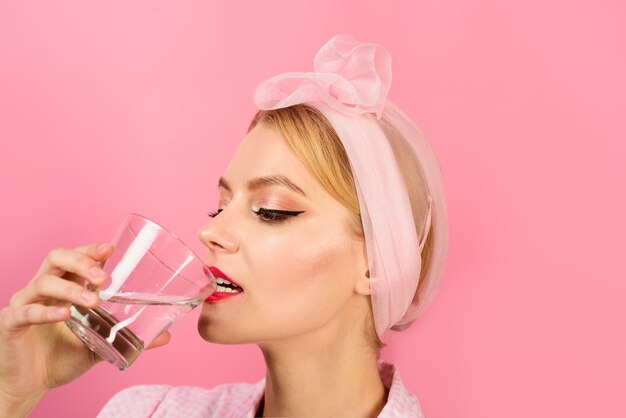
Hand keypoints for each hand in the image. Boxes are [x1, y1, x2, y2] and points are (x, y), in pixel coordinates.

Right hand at [0, 243, 170, 414]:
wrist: (30, 385)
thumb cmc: (62, 356)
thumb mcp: (100, 344)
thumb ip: (127, 337)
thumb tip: (166, 336)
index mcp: (63, 286)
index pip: (74, 256)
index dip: (90, 250)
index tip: (110, 249)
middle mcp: (43, 290)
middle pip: (57, 257)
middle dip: (82, 261)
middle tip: (104, 277)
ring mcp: (25, 304)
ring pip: (43, 281)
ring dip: (71, 288)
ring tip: (93, 301)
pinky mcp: (11, 324)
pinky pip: (26, 312)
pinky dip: (45, 312)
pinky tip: (64, 315)